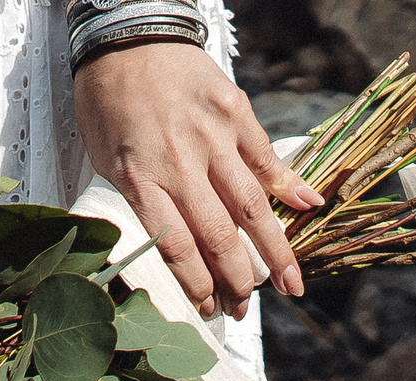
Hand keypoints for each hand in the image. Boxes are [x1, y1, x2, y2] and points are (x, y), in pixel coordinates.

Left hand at [71, 42, 321, 319]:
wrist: (127, 35)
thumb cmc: (107, 101)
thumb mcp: (105, 159)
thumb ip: (139, 200)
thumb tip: (169, 243)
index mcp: (142, 179)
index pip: (177, 248)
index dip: (198, 285)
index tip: (211, 309)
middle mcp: (181, 162)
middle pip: (219, 236)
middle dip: (237, 281)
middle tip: (248, 310)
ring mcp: (213, 137)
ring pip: (250, 205)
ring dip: (273, 251)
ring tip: (289, 283)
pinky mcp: (234, 112)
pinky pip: (266, 156)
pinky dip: (290, 185)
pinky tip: (309, 210)